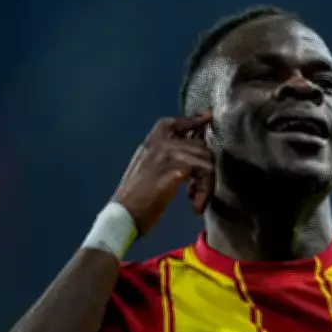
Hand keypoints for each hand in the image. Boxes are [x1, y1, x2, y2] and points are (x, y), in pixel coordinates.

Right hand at [113, 111, 213, 235]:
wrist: (123, 214)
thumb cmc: (135, 198)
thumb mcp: (147, 169)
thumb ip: (166, 158)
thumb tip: (190, 154)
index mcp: (151, 142)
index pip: (176, 122)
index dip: (194, 119)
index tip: (208, 117)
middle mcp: (160, 142)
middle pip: (199, 143)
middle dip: (205, 166)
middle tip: (195, 189)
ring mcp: (168, 153)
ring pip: (206, 158)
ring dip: (207, 182)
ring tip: (195, 199)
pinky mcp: (176, 168)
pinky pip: (205, 171)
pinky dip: (206, 190)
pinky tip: (196, 206)